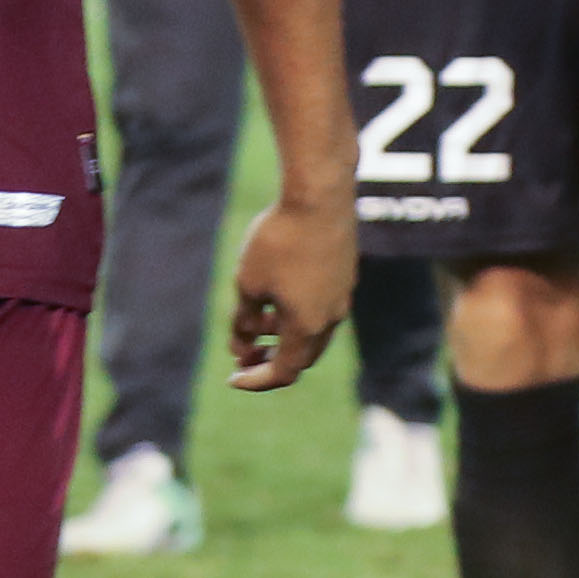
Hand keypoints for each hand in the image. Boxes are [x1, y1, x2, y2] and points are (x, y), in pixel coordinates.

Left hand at [224, 196, 356, 392]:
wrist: (319, 196)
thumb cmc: (279, 241)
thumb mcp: (247, 284)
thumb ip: (242, 321)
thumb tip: (240, 346)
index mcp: (307, 326)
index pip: (284, 372)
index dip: (256, 381)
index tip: (232, 378)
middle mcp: (331, 317)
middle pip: (302, 356)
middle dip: (271, 361)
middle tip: (242, 357)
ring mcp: (342, 295)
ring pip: (313, 332)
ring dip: (283, 336)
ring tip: (253, 320)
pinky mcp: (345, 275)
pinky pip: (322, 309)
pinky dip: (298, 315)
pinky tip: (277, 294)